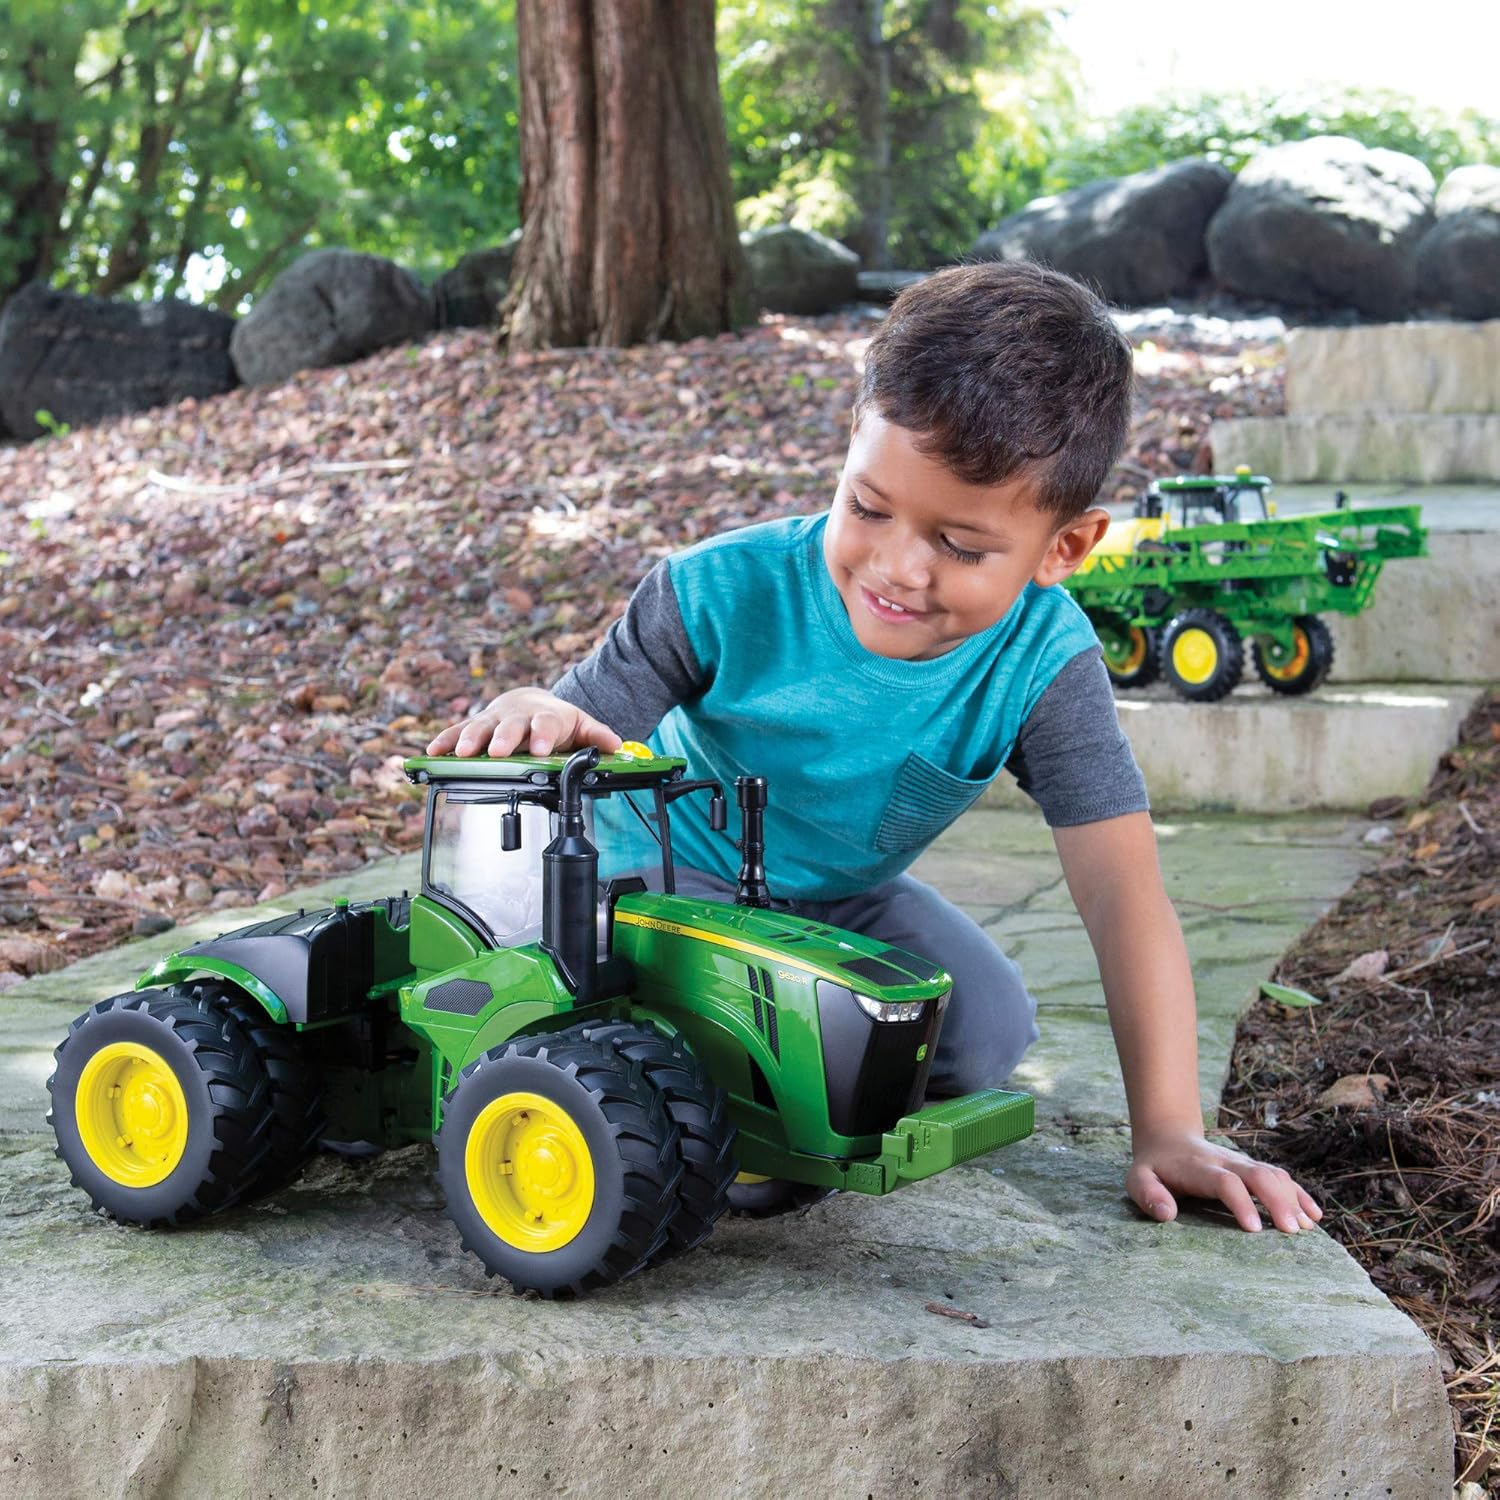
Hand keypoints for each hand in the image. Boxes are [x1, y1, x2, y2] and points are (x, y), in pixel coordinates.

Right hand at [425, 687, 623, 758]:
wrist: (531, 702)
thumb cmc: (555, 720)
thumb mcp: (579, 725)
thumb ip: (596, 735)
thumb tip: (615, 745)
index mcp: (545, 716)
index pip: (546, 723)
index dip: (543, 734)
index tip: (541, 748)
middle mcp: (517, 716)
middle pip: (511, 725)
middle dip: (504, 738)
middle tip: (499, 751)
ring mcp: (494, 720)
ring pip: (481, 727)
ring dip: (471, 740)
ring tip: (463, 754)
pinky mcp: (475, 726)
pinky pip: (457, 732)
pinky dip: (445, 741)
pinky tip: (433, 752)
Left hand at [1127, 1125, 1322, 1233]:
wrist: (1168, 1138)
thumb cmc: (1154, 1167)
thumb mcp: (1138, 1179)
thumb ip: (1148, 1195)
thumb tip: (1166, 1214)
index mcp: (1200, 1168)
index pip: (1225, 1182)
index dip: (1241, 1202)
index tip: (1254, 1229)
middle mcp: (1226, 1163)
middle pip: (1258, 1175)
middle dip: (1277, 1201)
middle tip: (1292, 1231)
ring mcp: (1242, 1163)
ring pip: (1274, 1174)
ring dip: (1292, 1199)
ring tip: (1306, 1228)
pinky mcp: (1252, 1167)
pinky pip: (1281, 1177)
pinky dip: (1299, 1194)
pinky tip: (1314, 1215)